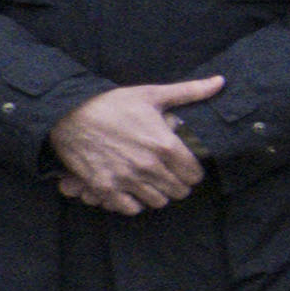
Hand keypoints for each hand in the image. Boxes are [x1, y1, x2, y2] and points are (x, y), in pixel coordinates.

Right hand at [49, 78, 223, 213]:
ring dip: (157, 193)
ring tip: (152, 182)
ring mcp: (126, 179)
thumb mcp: (152, 94)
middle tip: (169, 175)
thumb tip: (221, 82)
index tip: (185, 167)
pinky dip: (133, 202)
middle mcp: (149, 166)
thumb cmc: (112, 103)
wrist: (68, 114)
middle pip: (179, 191)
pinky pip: (130, 208)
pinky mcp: (105, 187)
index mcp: (165, 145)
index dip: (192, 171)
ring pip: (157, 202)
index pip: (194, 175)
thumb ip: (189, 92)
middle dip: (177, 183)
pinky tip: (132, 190)